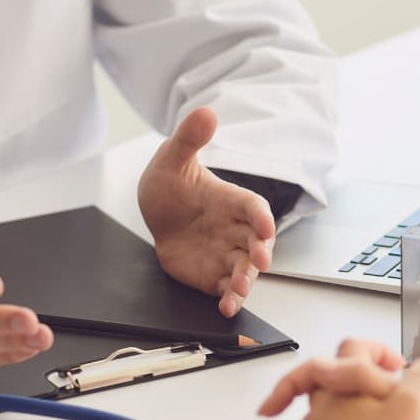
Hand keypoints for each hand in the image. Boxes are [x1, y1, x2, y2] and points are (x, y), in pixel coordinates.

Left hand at [138, 107, 276, 317]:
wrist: (156, 215)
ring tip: (239, 290)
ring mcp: (226, 254)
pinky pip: (226, 289)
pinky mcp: (214, 275)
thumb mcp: (173, 158)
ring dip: (245, 281)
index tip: (264, 224)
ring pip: (245, 270)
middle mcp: (234, 229)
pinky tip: (226, 307)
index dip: (261, 216)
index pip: (254, 207)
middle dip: (260, 254)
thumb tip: (205, 111)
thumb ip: (190, 139)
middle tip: (259, 262)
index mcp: (231, 201)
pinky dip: (230, 299)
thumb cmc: (171, 185)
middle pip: (256, 243)